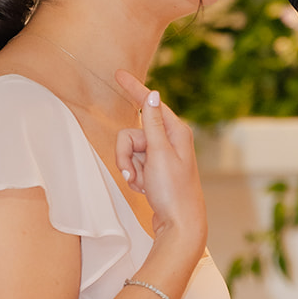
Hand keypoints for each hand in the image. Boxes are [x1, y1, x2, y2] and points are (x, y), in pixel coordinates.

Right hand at [114, 72, 206, 252]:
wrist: (179, 224)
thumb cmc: (173, 191)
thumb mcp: (160, 154)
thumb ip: (153, 123)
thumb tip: (152, 94)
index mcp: (176, 131)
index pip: (149, 104)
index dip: (133, 89)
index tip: (118, 74)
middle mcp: (169, 140)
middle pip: (132, 133)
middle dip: (126, 153)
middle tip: (132, 173)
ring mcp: (161, 156)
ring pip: (130, 150)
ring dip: (129, 167)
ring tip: (139, 184)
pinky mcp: (155, 170)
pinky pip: (134, 164)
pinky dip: (134, 176)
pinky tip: (143, 188)